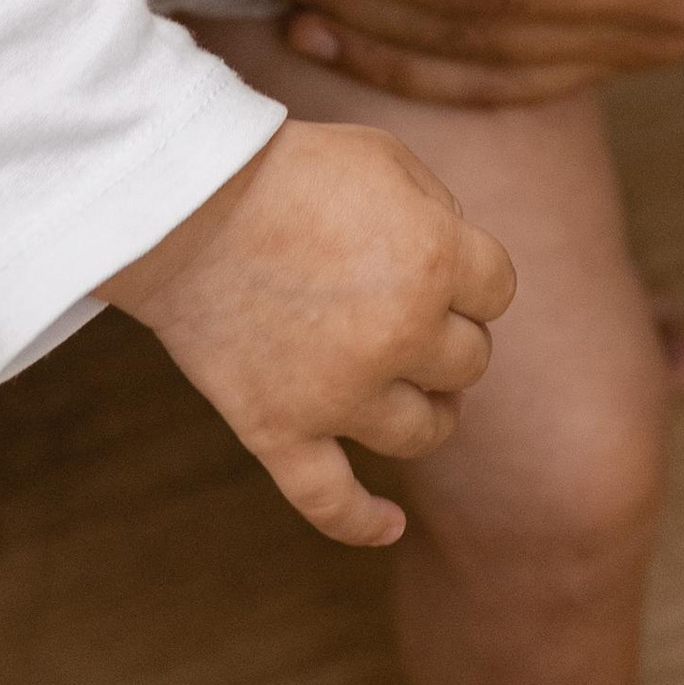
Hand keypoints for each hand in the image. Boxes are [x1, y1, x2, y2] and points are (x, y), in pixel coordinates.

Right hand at [103, 117, 513, 546]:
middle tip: (414, 311)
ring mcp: (339, 394)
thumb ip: (441, 212)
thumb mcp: (388, 159)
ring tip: (419, 391)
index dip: (477, 276)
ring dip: (431, 410)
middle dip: (451, 335)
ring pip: (424, 430)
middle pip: (468, 361)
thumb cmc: (290, 169)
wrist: (184, 205)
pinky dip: (362, 521)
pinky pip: (331, 502)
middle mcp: (399, 335)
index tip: (443, 261)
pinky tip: (392, 525)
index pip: (499, 290)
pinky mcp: (281, 432)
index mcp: (435, 260)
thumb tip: (465, 266)